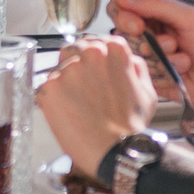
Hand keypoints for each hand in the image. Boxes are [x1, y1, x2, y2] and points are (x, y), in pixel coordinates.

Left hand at [37, 36, 156, 180]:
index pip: (95, 41)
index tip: (92, 70)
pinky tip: (66, 114)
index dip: (93, 58)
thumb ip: (136, 68)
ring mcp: (68, 69)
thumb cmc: (132, 127)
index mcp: (114, 50)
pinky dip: (52, 100)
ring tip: (75, 105)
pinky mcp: (50, 87)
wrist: (115, 152)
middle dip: (75, 66)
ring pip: (58, 69)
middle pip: (73, 50)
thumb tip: (128, 59)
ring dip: (63, 83)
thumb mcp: (148, 92)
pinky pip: (45, 88)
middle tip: (81, 89)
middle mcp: (90, 54)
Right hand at [111, 0, 193, 110]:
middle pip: (122, 35)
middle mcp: (145, 35)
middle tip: (171, 43)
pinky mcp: (149, 79)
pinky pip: (144, 75)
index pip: (118, 10)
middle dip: (150, 42)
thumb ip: (156, 4)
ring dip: (164, 58)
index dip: (123, 18)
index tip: (138, 26)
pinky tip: (181, 73)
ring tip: (184, 58)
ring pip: (135, 57)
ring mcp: (146, 58)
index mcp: (151, 15)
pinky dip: (166, 73)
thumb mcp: (188, 17)